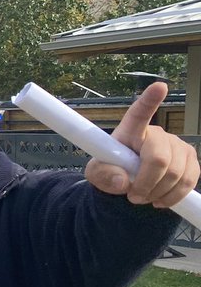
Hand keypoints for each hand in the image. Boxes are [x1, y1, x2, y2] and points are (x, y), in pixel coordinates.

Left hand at [85, 81, 200, 207]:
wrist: (128, 183)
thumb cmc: (111, 170)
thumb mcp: (97, 174)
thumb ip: (104, 176)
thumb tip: (122, 181)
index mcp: (131, 130)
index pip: (139, 114)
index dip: (149, 101)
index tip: (159, 87)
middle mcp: (158, 134)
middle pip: (159, 159)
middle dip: (146, 183)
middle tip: (133, 196)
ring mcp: (177, 145)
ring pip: (176, 173)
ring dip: (158, 192)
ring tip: (144, 197)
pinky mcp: (190, 158)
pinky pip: (189, 180)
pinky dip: (174, 195)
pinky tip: (160, 198)